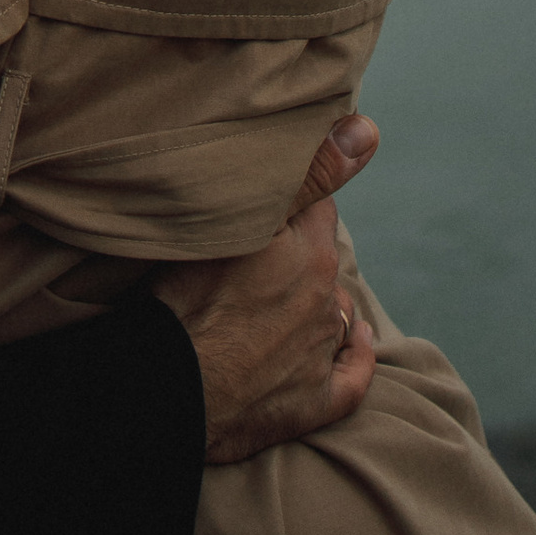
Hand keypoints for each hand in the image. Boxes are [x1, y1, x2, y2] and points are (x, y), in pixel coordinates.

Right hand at [150, 114, 380, 462]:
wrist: (166, 386)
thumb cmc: (188, 295)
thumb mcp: (240, 216)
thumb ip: (306, 175)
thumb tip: (369, 130)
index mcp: (314, 255)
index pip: (318, 210)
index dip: (294, 206)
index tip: (271, 206)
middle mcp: (327, 303)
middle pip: (323, 264)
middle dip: (300, 258)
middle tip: (262, 256)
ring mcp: (320, 356)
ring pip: (333, 316)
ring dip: (317, 305)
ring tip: (285, 300)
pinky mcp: (311, 404)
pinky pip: (350, 380)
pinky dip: (355, 360)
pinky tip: (358, 344)